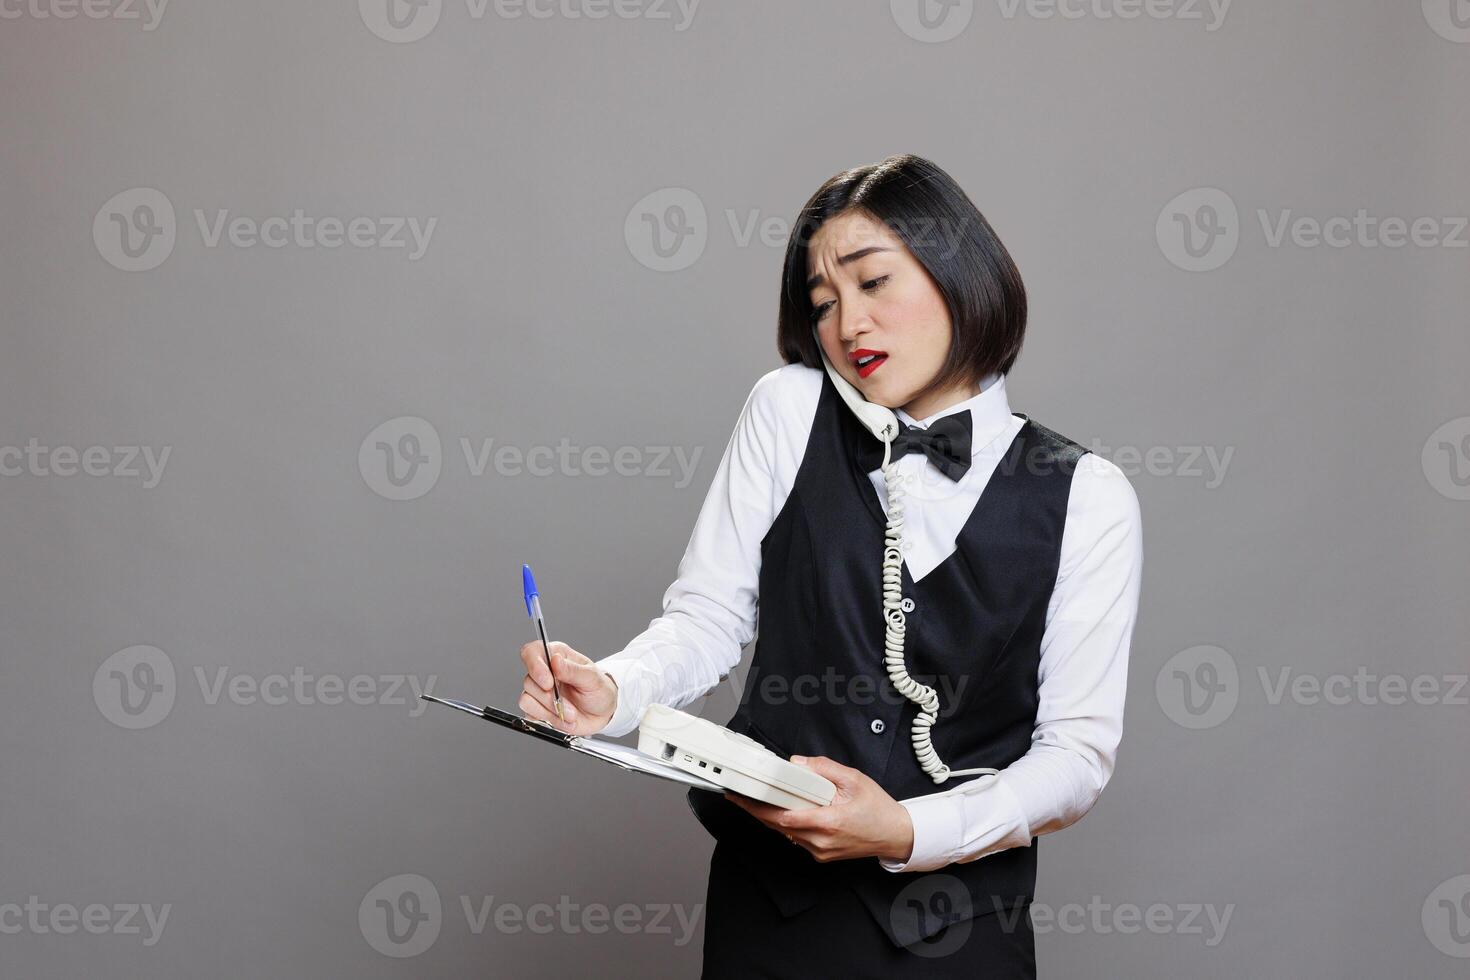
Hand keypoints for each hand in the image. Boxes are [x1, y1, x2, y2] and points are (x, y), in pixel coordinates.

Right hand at [518, 640, 618, 734]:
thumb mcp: (593, 679)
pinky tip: (564, 720)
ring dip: (551, 712)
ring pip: (527, 701)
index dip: (534, 666)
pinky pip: (531, 716)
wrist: (602, 715)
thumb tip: (556, 660)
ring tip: (571, 715)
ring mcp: (539, 692)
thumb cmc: (598, 691)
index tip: (548, 683)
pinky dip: (549, 721)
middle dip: (550, 699)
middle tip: (570, 707)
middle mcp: (545, 672)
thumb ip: (573, 670)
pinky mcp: (537, 710)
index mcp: (557, 656)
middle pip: (529, 681)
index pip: (532, 652)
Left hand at [724, 755, 914, 863]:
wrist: (895, 835)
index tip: (743, 796)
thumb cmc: (878, 808)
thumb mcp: (854, 779)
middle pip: (778, 826)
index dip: (759, 807)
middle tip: (738, 796)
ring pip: (785, 834)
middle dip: (756, 811)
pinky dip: (786, 825)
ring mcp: (820, 851)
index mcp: (828, 822)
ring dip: (769, 818)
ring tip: (754, 801)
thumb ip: (824, 768)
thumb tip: (798, 762)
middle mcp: (821, 841)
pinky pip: (796, 839)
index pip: (784, 816)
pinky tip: (781, 811)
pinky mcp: (821, 855)